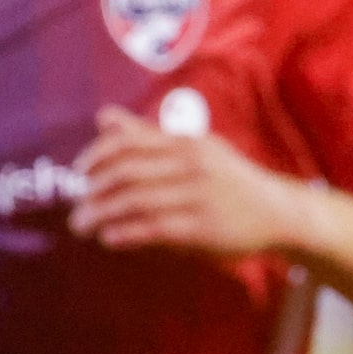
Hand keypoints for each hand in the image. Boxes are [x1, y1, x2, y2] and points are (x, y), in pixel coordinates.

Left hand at [71, 105, 309, 258]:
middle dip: (94, 191)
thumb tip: (103, 115)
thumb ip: (147, 135)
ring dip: (103, 214)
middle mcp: (192, 163)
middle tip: (74, 207)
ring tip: (83, 226)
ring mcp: (199, 194)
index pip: (130, 141)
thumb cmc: (227, 178)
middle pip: (128, 172)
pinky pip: (156, 227)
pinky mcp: (205, 226)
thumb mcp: (192, 148)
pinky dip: (127, 232)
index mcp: (186, 141)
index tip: (78, 172)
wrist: (277, 209)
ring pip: (137, 201)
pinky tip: (109, 238)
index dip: (98, 155)